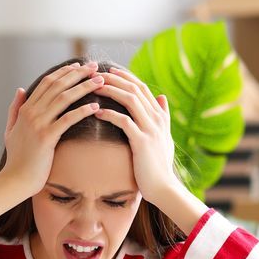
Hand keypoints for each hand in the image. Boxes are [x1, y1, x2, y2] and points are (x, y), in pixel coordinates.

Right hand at [0, 62, 104, 219]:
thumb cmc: (16, 158)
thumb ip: (15, 108)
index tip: (79, 65)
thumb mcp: (10, 129)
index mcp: (25, 109)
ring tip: (100, 82)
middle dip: (78, 73)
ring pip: (64, 98)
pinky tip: (96, 107)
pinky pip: (67, 119)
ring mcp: (38, 124)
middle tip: (95, 67)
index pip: (47, 82)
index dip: (64, 72)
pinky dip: (82, 111)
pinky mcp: (46, 138)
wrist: (14, 180)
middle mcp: (31, 112)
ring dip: (84, 87)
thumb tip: (19, 89)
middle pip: (58, 85)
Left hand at [92, 66, 205, 231]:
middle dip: (114, 79)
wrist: (164, 187)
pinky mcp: (142, 142)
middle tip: (95, 75)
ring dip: (111, 91)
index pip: (142, 87)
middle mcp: (157, 119)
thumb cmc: (160, 164)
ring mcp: (151, 129)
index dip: (125, 77)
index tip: (109, 71)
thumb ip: (164, 116)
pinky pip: (124, 122)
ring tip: (93, 87)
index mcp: (160, 116)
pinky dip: (110, 114)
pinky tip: (97, 112)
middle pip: (134, 89)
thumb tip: (162, 97)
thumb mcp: (165, 137)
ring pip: (130, 100)